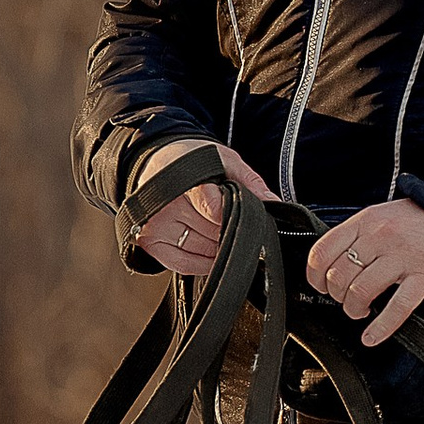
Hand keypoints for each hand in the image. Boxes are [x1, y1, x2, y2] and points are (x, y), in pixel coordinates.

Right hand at [134, 142, 272, 275]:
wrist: (158, 161)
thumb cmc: (191, 160)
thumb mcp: (224, 159)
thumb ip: (249, 181)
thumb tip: (273, 203)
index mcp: (184, 181)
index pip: (214, 209)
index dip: (234, 215)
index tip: (246, 214)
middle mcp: (166, 205)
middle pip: (213, 233)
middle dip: (231, 229)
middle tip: (233, 218)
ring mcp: (156, 226)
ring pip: (202, 250)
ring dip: (219, 246)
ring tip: (218, 227)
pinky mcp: (151, 242)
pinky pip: (184, 264)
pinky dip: (203, 263)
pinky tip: (210, 251)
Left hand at [305, 198, 423, 348]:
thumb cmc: (414, 222)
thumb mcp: (378, 217)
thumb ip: (355, 237)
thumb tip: (329, 267)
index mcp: (364, 222)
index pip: (323, 251)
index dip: (316, 276)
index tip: (321, 286)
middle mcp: (380, 237)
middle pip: (340, 275)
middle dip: (337, 296)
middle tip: (346, 299)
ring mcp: (403, 256)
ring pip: (361, 290)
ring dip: (354, 309)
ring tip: (360, 310)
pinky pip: (398, 306)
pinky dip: (382, 327)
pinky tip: (372, 336)